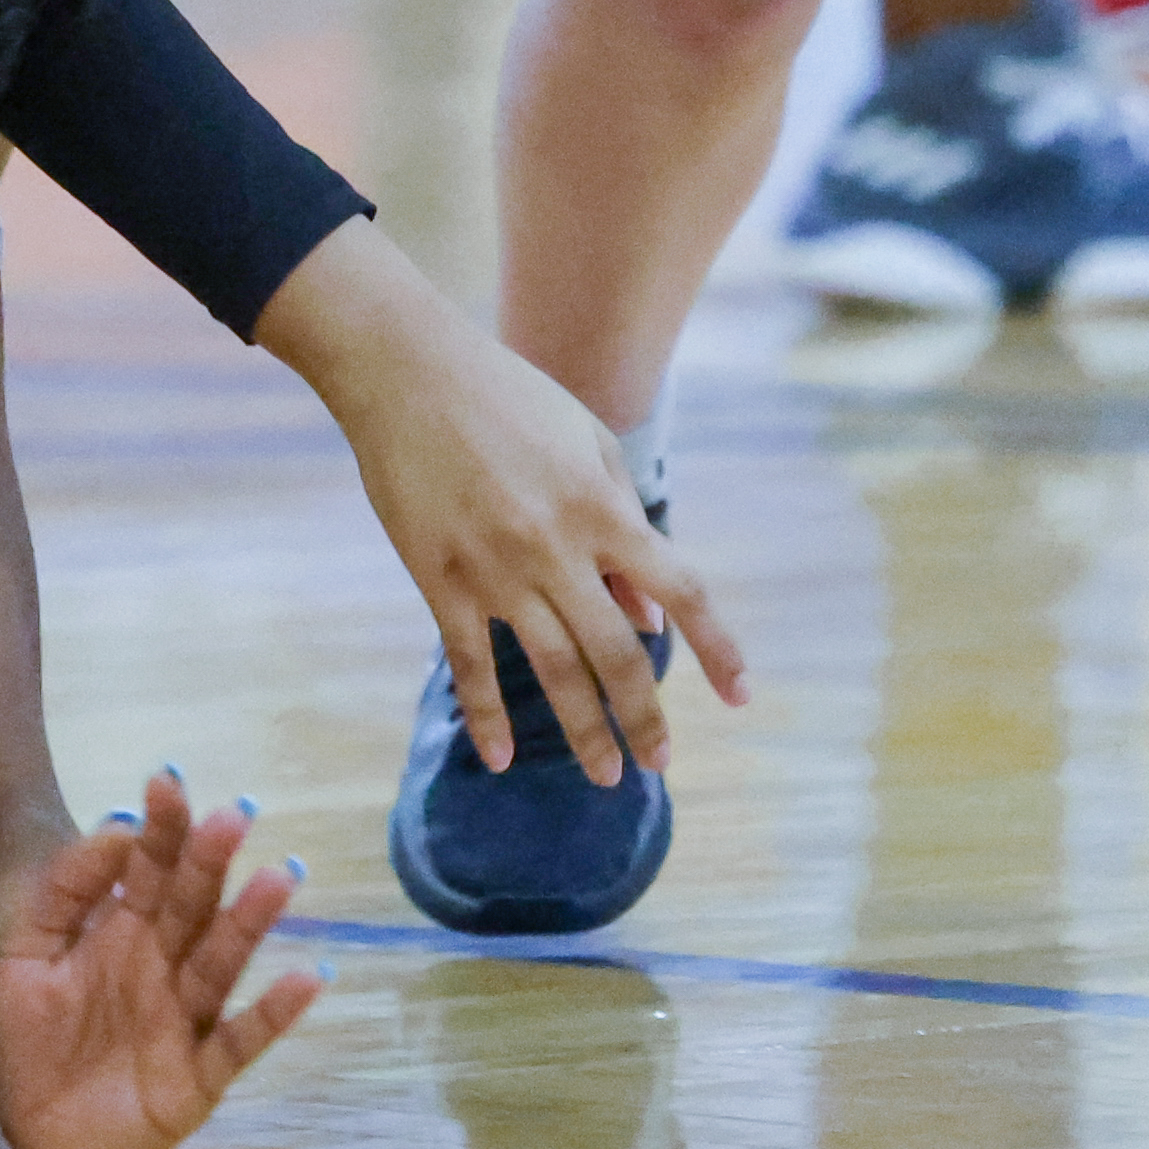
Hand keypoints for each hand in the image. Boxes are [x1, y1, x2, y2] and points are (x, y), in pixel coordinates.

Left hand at [0, 772, 320, 1148]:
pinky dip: (274, 1013)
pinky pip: (239, 1042)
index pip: (148, 870)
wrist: (29, 1123)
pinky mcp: (198, 1078)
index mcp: (123, 932)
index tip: (169, 779)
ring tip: (280, 877)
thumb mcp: (25, 951)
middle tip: (235, 813)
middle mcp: (162, 967)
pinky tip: (307, 976)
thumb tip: (117, 824)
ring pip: (221, 963)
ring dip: (250, 923)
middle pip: (191, 908)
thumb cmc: (29, 1034)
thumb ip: (62, 891)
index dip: (161, 828)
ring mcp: (184, 1020)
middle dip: (210, 863)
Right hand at [263, 222, 735, 775]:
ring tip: (606, 775)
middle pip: (620, 654)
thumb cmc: (507, 397)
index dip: (719, 649)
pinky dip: (487, 715)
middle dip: (646, 718)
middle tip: (659, 763)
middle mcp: (559, 549)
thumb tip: (650, 619)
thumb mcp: (588, 443)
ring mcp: (497, 570)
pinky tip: (501, 757)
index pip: (682, 593)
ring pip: (554, 671)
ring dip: (585, 731)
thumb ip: (626, 526)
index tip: (741, 697)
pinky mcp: (441, 580)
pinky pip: (471, 663)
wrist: (407, 373)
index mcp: (605, 510)